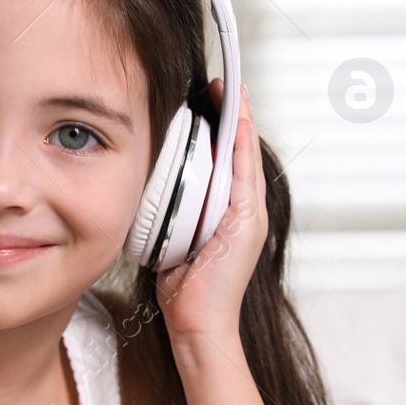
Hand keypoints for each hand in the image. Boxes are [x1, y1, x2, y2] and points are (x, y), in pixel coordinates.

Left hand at [156, 80, 265, 341]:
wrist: (197, 323)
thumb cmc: (184, 290)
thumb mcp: (175, 238)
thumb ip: (175, 211)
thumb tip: (155, 187)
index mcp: (229, 213)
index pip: (228, 159)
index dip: (223, 126)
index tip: (211, 96)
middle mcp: (245, 211)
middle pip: (240, 151)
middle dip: (232, 114)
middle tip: (220, 81)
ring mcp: (250, 216)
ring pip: (245, 156)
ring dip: (238, 120)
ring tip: (228, 89)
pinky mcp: (248, 222)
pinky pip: (244, 174)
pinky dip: (240, 145)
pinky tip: (235, 120)